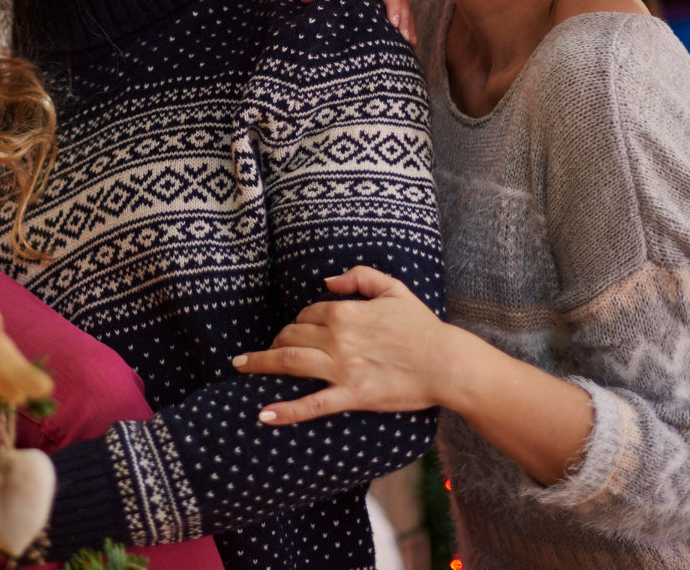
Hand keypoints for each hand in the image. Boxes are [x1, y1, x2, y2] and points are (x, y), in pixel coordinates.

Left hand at [231, 266, 444, 424]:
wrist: (447, 363)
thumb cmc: (422, 327)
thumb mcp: (394, 289)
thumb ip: (360, 276)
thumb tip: (327, 280)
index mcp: (345, 312)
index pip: (307, 315)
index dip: (299, 323)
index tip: (296, 331)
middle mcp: (338, 338)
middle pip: (292, 337)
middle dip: (275, 342)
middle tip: (266, 351)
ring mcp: (343, 369)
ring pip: (291, 363)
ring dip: (261, 363)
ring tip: (242, 367)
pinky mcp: (352, 396)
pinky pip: (312, 404)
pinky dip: (285, 410)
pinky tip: (263, 414)